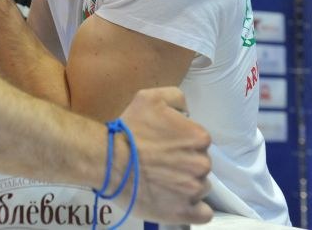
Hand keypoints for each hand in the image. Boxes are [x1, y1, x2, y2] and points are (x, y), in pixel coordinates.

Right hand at [119, 87, 213, 223]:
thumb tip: (188, 112)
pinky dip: (193, 208)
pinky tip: (178, 201)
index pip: (199, 141)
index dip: (182, 143)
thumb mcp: (150, 98)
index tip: (165, 146)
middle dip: (185, 163)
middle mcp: (202, 164)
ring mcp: (194, 190)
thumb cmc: (129, 129)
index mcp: (199, 137)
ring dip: (187, 185)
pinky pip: (203, 213)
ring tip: (163, 182)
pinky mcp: (185, 212)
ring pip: (201, 187)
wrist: (109, 160)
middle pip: (200, 164)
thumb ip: (176, 98)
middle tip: (162, 163)